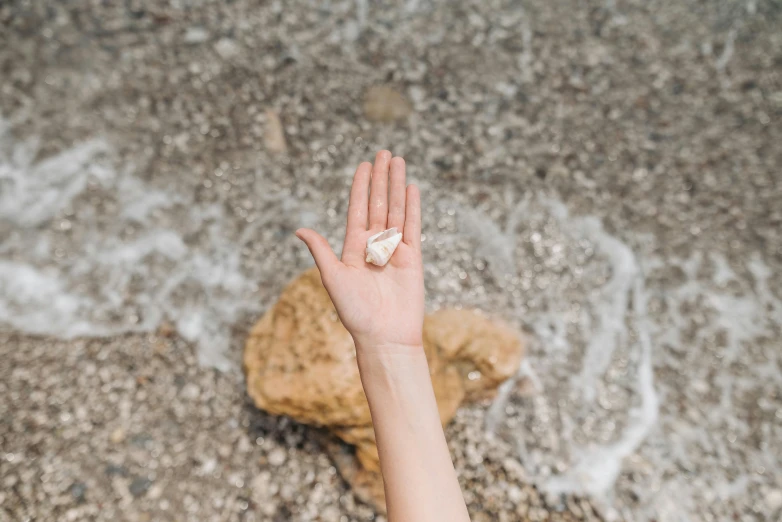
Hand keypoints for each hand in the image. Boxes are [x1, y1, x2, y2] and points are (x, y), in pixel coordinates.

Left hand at [296, 150, 423, 350]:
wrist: (384, 337)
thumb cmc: (356, 313)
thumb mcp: (333, 278)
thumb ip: (321, 251)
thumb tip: (299, 230)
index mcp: (353, 249)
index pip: (358, 210)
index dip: (360, 187)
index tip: (363, 165)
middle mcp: (374, 246)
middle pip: (378, 204)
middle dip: (380, 178)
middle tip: (383, 153)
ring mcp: (395, 250)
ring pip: (396, 210)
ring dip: (396, 185)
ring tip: (397, 161)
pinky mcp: (412, 258)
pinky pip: (412, 227)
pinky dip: (412, 207)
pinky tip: (411, 187)